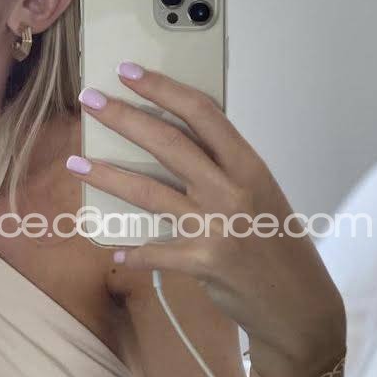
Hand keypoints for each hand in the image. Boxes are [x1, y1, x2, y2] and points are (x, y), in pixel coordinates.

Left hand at [68, 62, 345, 376]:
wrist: (300, 305)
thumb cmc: (278, 243)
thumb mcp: (261, 195)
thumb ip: (224, 170)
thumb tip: (175, 145)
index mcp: (250, 166)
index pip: (203, 114)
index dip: (163, 89)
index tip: (130, 72)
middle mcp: (233, 190)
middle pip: (167, 143)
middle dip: (122, 118)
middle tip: (88, 100)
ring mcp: (217, 226)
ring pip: (149, 192)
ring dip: (107, 175)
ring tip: (76, 162)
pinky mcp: (203, 263)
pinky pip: (154, 251)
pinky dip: (134, 251)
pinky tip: (116, 249)